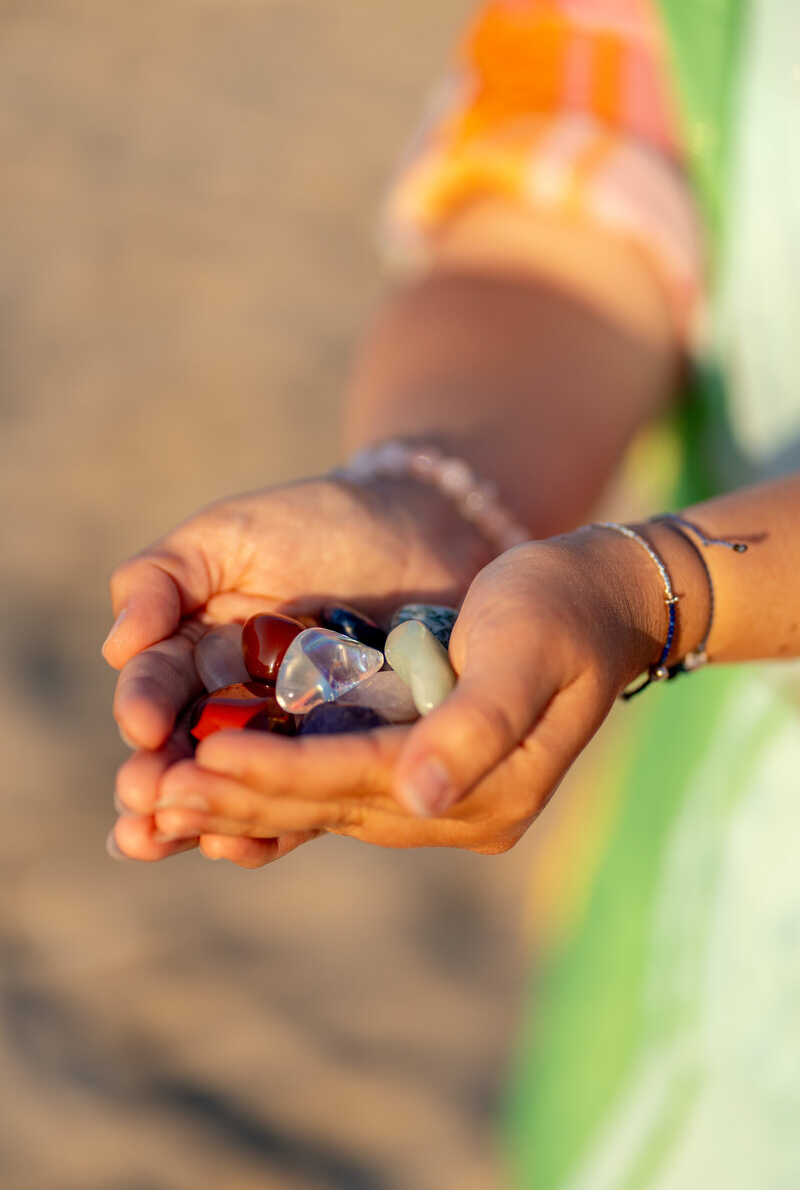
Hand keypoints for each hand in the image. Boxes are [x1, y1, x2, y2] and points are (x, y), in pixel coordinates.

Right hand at [105, 475, 491, 863]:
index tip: (142, 728)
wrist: (418, 530)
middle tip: (143, 808)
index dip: (144, 708)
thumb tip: (117, 647)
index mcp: (194, 653)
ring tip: (186, 839)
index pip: (157, 687)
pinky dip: (275, 826)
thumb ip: (162, 579)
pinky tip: (247, 845)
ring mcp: (287, 737)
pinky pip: (304, 797)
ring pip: (237, 788)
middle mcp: (231, 704)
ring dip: (207, 818)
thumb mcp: (228, 535)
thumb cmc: (313, 523)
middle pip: (186, 754)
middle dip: (162, 783)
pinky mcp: (340, 758)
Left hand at [136, 527, 664, 857]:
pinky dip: (269, 783)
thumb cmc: (561, 608)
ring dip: (237, 802)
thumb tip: (419, 792)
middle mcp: (453, 808)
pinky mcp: (418, 773)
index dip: (276, 774)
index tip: (196, 764)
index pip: (358, 782)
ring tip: (153, 805)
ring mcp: (436, 797)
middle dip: (234, 800)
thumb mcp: (527, 650)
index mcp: (485, 789)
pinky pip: (331, 786)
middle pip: (327, 805)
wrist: (597, 602)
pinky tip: (209, 780)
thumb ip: (476, 724)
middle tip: (142, 799)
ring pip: (319, 805)